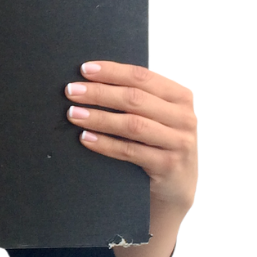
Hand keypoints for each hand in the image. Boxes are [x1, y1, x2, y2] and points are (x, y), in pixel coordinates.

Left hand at [65, 61, 198, 213]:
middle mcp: (184, 117)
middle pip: (135, 98)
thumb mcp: (159, 117)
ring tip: (73, 114)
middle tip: (71, 91)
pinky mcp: (167, 165)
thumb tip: (94, 80)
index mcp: (181, 97)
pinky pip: (129, 151)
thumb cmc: (160, 144)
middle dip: (99, 93)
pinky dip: (104, 143)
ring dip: (99, 118)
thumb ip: (139, 99)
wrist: (177, 187)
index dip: (112, 72)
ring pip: (132, 124)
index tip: (84, 70)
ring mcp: (179, 142)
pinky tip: (85, 138)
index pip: (143, 77)